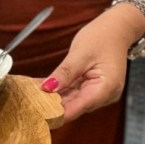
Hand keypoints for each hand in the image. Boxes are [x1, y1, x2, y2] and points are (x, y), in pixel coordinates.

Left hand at [40, 5, 144, 123]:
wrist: (117, 28)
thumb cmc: (102, 37)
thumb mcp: (80, 54)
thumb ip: (64, 73)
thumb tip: (46, 88)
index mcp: (106, 89)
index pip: (77, 108)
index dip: (56, 114)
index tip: (36, 115)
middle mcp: (104, 96)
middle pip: (73, 107)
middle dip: (51, 106)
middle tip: (27, 103)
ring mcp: (98, 93)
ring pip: (71, 101)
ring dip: (53, 98)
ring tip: (30, 95)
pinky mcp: (92, 89)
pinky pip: (73, 93)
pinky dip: (59, 91)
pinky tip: (41, 87)